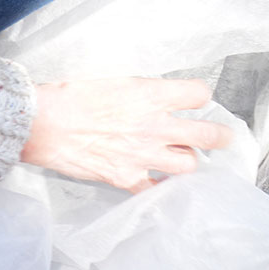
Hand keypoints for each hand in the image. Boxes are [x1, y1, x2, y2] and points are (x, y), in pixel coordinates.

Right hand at [20, 77, 231, 191]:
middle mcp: (155, 126)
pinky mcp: (126, 177)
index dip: (200, 95)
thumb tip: (155, 98)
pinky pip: (154, 190)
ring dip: (187, 161)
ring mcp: (143, 155)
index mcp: (152, 95)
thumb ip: (142, 91)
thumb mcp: (115, 79)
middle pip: (207, 135)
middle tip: (223, 137)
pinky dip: (158, 187)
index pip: (199, 94)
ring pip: (188, 165)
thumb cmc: (73, 95)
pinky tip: (159, 184)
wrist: (45, 123)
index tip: (196, 99)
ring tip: (183, 158)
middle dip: (219, 136)